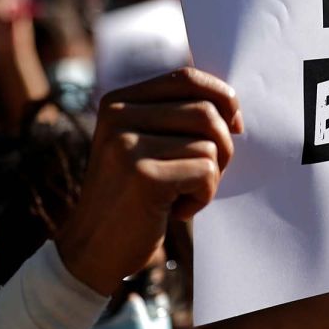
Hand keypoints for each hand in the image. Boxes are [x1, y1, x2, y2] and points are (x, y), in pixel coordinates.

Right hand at [54, 67, 243, 295]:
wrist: (95, 249)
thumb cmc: (134, 197)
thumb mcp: (145, 146)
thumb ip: (176, 118)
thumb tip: (232, 102)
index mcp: (119, 101)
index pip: (187, 78)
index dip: (223, 98)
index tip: (234, 126)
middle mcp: (118, 115)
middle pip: (206, 112)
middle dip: (223, 146)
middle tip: (206, 175)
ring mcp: (127, 144)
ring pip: (210, 144)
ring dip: (211, 176)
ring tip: (183, 194)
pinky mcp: (144, 175)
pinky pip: (206, 173)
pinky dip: (203, 196)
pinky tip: (176, 211)